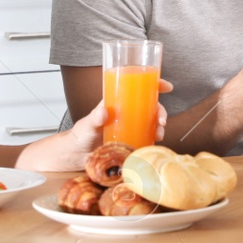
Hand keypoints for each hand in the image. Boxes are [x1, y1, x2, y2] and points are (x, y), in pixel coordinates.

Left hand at [20, 80, 172, 171]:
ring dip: (159, 127)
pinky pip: (146, 139)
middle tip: (161, 120)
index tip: (167, 87)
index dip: (154, 85)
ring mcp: (130, 128)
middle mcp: (127, 114)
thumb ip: (94, 118)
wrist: (75, 156)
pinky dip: (153, 141)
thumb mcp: (87, 125)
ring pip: (151, 123)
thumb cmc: (79, 136)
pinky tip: (154, 144)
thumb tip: (104, 112)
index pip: (138, 89)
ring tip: (158, 134)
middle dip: (160, 111)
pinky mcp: (131, 143)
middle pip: (150, 107)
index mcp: (118, 103)